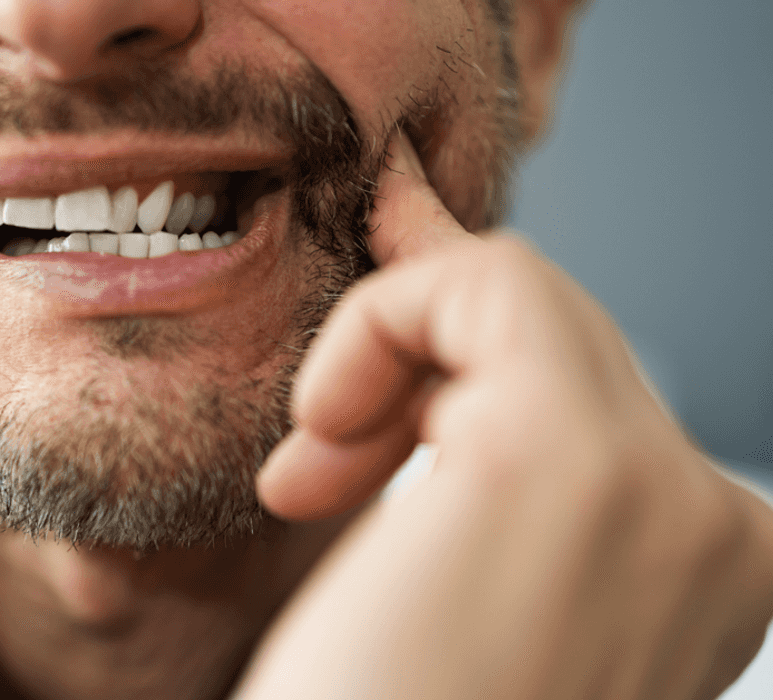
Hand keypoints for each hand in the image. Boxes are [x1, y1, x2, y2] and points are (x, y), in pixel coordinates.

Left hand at [235, 131, 772, 698]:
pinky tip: (320, 446)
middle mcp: (719, 534)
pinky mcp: (563, 462)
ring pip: (517, 299)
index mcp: (709, 572)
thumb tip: (422, 245)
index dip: (471, 332)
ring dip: (382, 363)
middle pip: (555, 340)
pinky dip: (377, 329)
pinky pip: (480, 288)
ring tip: (312, 478)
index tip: (390, 291)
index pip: (596, 382)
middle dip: (411, 366)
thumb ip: (462, 424)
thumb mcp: (442, 566)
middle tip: (314, 466)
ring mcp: (661, 497)